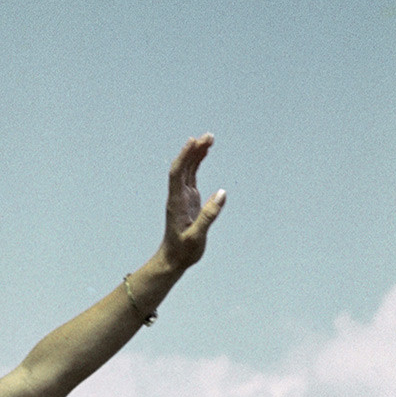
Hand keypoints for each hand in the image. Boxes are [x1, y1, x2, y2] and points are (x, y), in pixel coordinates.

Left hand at [161, 135, 225, 269]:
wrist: (173, 260)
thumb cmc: (182, 251)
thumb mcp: (196, 237)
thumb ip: (208, 216)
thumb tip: (222, 193)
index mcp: (177, 203)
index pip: (177, 173)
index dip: (184, 156)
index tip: (194, 141)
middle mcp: (178, 196)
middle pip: (183, 167)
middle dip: (194, 150)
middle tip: (209, 136)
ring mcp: (183, 196)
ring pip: (188, 169)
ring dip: (197, 153)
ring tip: (210, 138)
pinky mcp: (189, 199)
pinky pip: (192, 175)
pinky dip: (198, 163)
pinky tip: (205, 152)